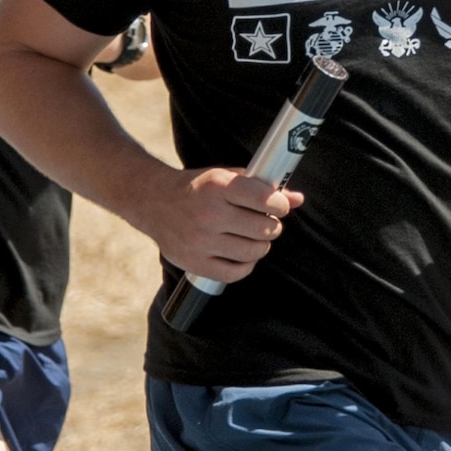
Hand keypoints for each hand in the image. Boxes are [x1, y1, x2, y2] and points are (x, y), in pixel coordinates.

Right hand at [136, 164, 302, 285]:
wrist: (153, 202)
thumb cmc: (196, 188)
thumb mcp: (225, 178)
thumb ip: (260, 187)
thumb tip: (297, 199)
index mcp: (217, 186)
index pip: (265, 199)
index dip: (280, 205)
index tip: (278, 207)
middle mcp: (208, 213)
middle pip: (264, 228)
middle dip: (271, 226)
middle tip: (266, 223)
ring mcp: (200, 240)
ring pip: (254, 252)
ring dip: (261, 245)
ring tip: (254, 238)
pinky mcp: (194, 262)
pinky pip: (235, 273)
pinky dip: (245, 265)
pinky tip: (241, 254)